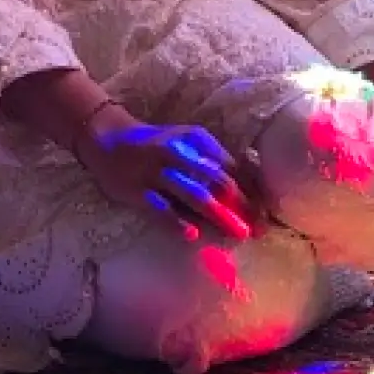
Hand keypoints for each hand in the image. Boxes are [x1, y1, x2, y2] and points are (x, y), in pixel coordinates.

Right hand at [77, 116, 262, 242]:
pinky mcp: (138, 190)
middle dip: (241, 207)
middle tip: (257, 230)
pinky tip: (192, 235)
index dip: (250, 193)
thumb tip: (247, 189)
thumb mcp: (188, 144)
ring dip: (218, 215)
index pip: (231, 169)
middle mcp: (181, 154)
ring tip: (236, 234)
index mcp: (198, 141)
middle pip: (218, 182)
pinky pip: (160, 208)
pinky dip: (177, 221)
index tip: (264, 215)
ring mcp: (158, 172)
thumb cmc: (157, 145)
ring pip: (194, 195)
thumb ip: (213, 163)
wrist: (109, 139)